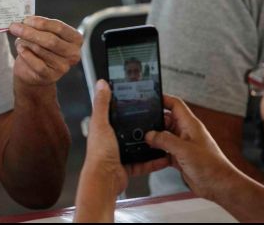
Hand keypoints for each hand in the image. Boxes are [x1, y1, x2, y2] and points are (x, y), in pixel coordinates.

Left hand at [8, 16, 81, 86]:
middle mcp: (73, 54)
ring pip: (40, 50)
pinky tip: (20, 49)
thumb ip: (38, 27)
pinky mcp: (51, 76)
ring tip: (19, 40)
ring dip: (25, 43)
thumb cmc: (40, 48)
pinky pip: (36, 63)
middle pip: (50, 39)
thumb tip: (23, 22)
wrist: (34, 72)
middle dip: (30, 32)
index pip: (59, 27)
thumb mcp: (43, 34)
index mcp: (75, 39)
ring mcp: (63, 67)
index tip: (25, 19)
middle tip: (14, 27)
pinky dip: (25, 54)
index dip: (41, 22)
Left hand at [82, 80, 169, 197]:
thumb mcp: (101, 123)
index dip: (126, 106)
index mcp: (103, 128)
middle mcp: (111, 140)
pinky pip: (144, 162)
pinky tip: (163, 156)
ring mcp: (120, 154)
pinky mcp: (128, 166)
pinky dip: (153, 161)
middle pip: (129, 130)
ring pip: (139, 146)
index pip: (115, 113)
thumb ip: (102, 104)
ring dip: (150, 144)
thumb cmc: (99, 153)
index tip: (139, 100)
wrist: (105, 179)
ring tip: (163, 137)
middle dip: (142, 126)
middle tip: (157, 119)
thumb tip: (101, 84)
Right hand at [145, 95, 239, 200]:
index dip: (163, 99)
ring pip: (164, 136)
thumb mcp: (184, 150)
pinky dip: (157, 152)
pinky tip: (151, 155)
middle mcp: (186, 133)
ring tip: (144, 140)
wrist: (219, 186)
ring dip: (155, 138)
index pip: (175, 105)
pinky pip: (165, 150)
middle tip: (143, 126)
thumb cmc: (211, 166)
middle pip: (166, 120)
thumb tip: (150, 135)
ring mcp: (183, 145)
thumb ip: (165, 140)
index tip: (149, 99)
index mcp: (190, 125)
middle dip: (154, 122)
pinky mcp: (180, 157)